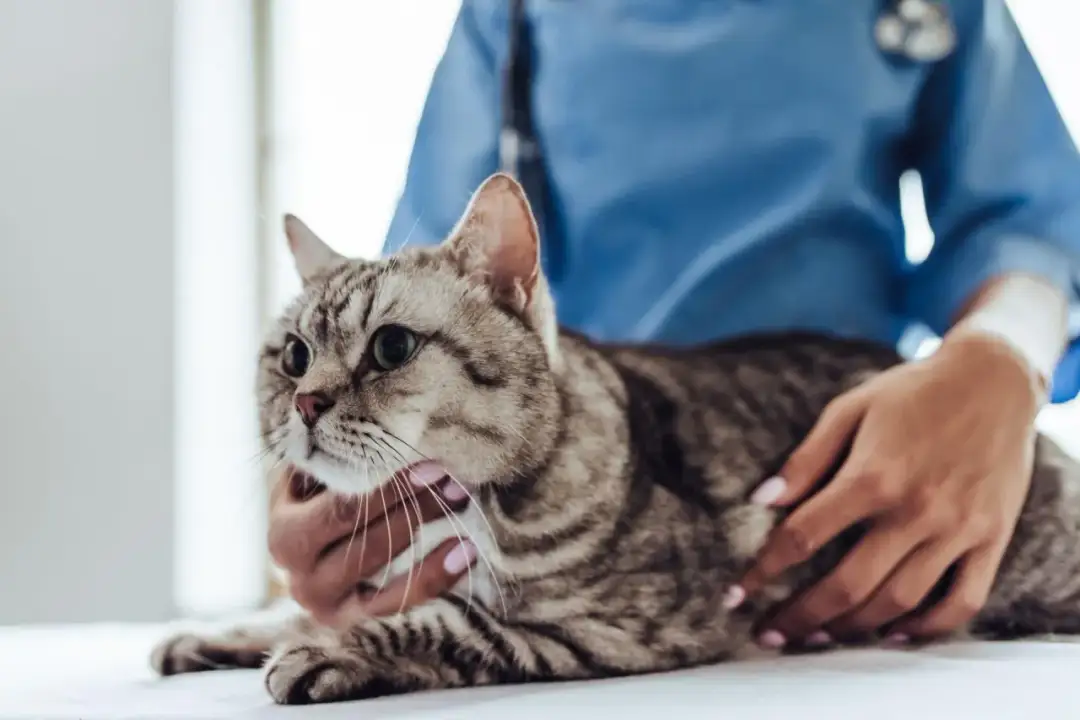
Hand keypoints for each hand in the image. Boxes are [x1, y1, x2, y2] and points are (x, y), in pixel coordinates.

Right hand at [268, 464, 473, 626]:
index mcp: (284, 535)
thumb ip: (326, 457)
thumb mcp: (308, 478)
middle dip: (415, 508)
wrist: (301, 551)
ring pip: (384, 573)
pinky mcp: (354, 622)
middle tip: (453, 482)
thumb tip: (347, 416)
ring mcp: (326, 605)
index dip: (389, 488)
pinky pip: (400, 603)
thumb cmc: (312, 500)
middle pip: (366, 541)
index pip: (343, 509)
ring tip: (461, 507)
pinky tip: (466, 552)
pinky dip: (435, 576)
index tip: (430, 465)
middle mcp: (300, 578)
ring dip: (431, 539)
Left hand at [732, 331, 1040, 646]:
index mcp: (873, 475)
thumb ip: (805, 459)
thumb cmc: (911, 393)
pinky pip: (962, 601)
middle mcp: (916, 510)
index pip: (804, 537)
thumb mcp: (850, 409)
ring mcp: (957, 529)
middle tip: (769, 635)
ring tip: (816, 638)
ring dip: (852, 629)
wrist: (994, 379)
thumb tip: (760, 500)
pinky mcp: (991, 539)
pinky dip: (926, 628)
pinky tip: (891, 634)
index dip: (764, 571)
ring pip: (899, 602)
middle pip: (848, 585)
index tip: (736, 595)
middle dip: (800, 617)